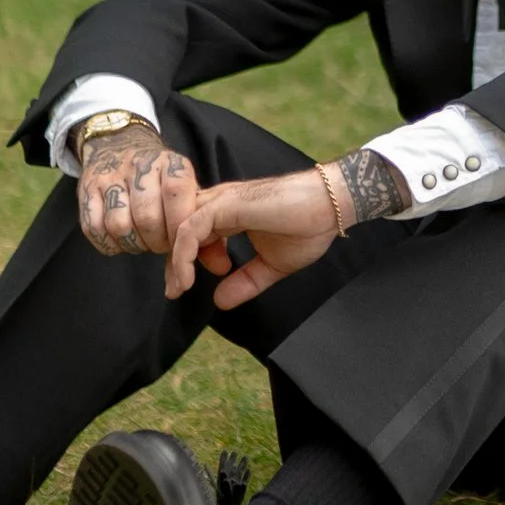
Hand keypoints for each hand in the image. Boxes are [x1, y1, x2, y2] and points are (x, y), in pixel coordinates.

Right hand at [76, 118, 199, 260]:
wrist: (117, 143)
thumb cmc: (161, 179)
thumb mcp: (187, 189)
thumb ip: (204, 227)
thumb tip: (219, 267)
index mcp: (171, 164)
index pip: (177, 193)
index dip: (179, 225)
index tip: (182, 242)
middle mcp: (139, 166)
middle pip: (147, 216)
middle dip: (157, 241)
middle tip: (161, 244)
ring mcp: (110, 177)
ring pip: (119, 224)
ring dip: (133, 244)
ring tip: (142, 242)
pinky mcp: (86, 189)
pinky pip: (94, 227)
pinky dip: (109, 244)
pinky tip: (120, 241)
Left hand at [162, 169, 344, 307]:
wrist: (331, 207)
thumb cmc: (309, 228)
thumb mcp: (271, 266)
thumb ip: (245, 282)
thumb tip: (219, 302)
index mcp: (229, 213)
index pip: (191, 235)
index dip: (186, 262)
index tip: (190, 287)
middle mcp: (220, 204)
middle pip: (179, 231)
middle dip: (173, 263)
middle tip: (174, 292)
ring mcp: (222, 202)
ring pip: (179, 229)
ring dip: (174, 261)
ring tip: (178, 289)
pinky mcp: (227, 204)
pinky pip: (191, 229)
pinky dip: (183, 254)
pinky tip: (187, 277)